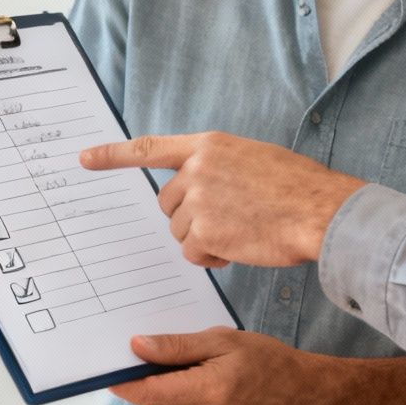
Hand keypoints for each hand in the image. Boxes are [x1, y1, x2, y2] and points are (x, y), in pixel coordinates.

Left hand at [80, 133, 364, 267]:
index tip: (84, 158)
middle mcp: (197, 170)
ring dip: (204, 240)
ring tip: (242, 232)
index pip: (149, 148)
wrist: (321, 211)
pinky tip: (240, 249)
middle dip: (189, 218)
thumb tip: (196, 191)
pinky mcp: (205, 233)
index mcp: (208, 145)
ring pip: (179, 231)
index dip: (113, 155)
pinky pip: (193, 254)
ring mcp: (199, 201)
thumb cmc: (297, 188)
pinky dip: (212, 258)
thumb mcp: (252, 159)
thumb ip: (217, 168)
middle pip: (167, 204)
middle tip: (228, 221)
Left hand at [108, 328, 318, 404]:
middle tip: (148, 351)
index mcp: (209, 392)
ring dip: (160, 389)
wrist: (297, 393)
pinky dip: (173, 400)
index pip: (150, 391)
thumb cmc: (263, 359)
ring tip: (184, 367)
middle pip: (152, 401)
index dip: (123, 380)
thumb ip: (176, 347)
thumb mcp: (221, 341)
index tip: (105, 366)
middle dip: (144, 378)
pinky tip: (192, 383)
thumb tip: (137, 347)